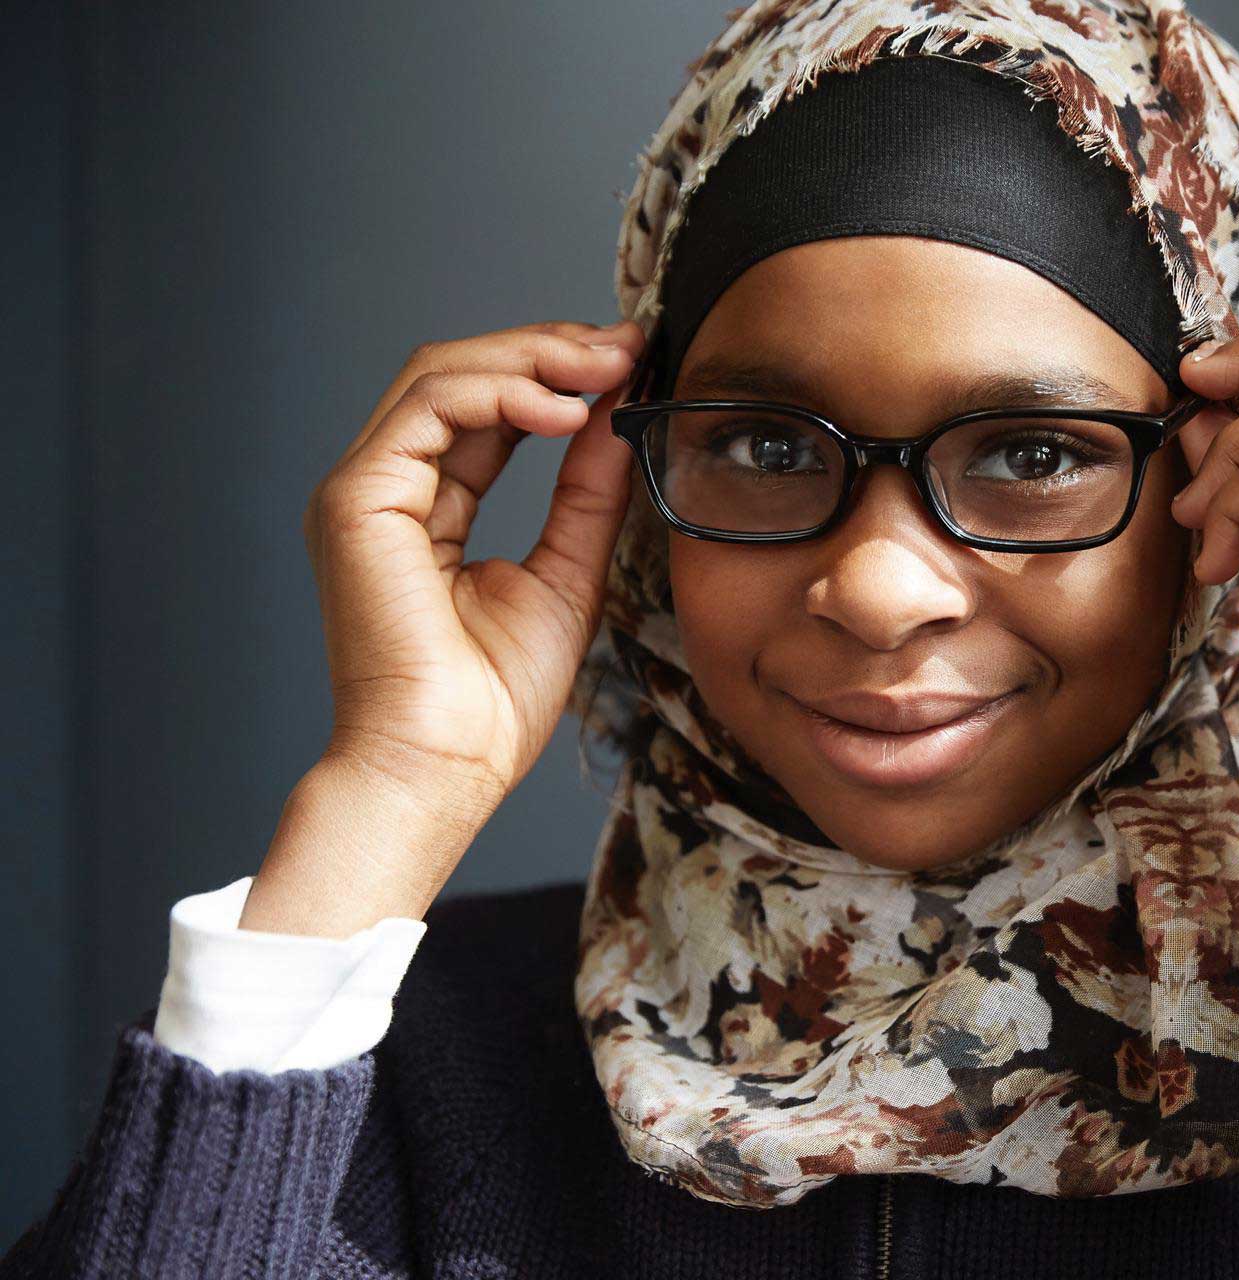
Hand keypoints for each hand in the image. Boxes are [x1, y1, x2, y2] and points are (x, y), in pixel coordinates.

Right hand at [244, 319, 641, 932]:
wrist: (446, 766)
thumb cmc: (492, 702)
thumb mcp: (568, 572)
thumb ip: (588, 492)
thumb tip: (618, 417)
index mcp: (427, 509)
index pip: (489, 412)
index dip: (561, 375)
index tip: (635, 360)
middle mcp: (390, 490)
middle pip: (463, 376)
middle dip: (552, 350)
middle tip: (629, 343)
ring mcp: (365, 490)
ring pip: (442, 374)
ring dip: (533, 359)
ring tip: (607, 366)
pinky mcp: (357, 499)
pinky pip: (430, 408)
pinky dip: (502, 393)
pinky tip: (565, 410)